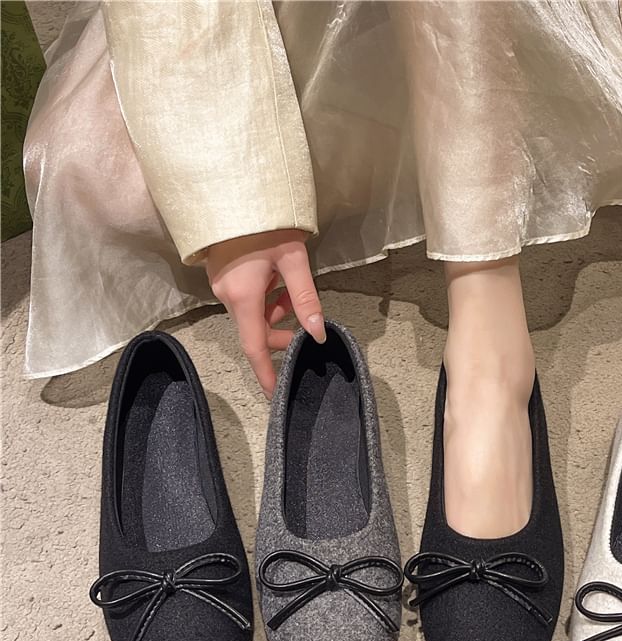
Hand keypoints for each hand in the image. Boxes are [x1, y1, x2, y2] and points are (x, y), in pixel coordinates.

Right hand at [207, 229, 324, 397]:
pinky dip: (266, 297)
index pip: (254, 347)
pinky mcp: (223, 273)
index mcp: (242, 295)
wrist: (233, 186)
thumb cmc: (265, 222)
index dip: (265, 372)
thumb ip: (306, 299)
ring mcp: (222, 283)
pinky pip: (246, 297)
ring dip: (275, 311)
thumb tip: (318, 333)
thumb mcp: (293, 260)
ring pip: (252, 313)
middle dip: (281, 332)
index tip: (273, 393)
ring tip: (293, 290)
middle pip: (255, 329)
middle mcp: (227, 294)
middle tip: (306, 325)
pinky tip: (279, 279)